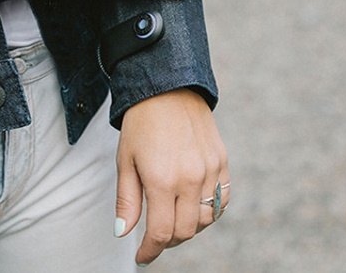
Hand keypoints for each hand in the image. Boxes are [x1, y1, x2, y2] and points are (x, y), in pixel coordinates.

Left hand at [114, 88, 229, 265]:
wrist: (168, 88)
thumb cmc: (141, 124)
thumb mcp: (125, 161)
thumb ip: (127, 200)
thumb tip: (122, 233)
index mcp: (162, 179)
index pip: (161, 233)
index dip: (150, 250)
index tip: (142, 256)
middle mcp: (191, 178)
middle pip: (185, 231)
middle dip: (168, 241)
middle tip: (155, 238)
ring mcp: (210, 170)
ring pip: (206, 219)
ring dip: (189, 228)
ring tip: (172, 220)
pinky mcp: (222, 161)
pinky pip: (222, 200)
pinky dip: (210, 211)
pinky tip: (194, 207)